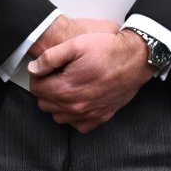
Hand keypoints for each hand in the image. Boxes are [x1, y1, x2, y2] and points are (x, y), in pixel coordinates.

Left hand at [28, 18, 149, 131]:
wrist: (136, 58)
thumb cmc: (109, 50)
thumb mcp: (76, 44)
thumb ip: (50, 57)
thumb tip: (34, 68)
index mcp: (66, 88)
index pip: (36, 88)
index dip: (38, 76)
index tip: (46, 69)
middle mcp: (76, 106)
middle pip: (45, 104)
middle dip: (46, 89)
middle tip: (57, 75)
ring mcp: (89, 114)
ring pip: (58, 116)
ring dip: (58, 103)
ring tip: (67, 86)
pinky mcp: (101, 117)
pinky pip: (77, 125)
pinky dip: (74, 116)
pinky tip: (78, 100)